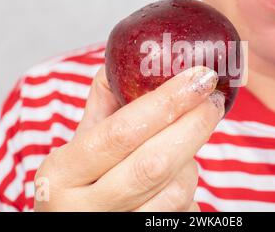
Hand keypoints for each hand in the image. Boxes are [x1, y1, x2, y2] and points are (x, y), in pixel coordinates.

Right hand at [34, 65, 223, 211]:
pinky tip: (178, 173)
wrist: (78, 224)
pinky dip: (188, 185)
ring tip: (184, 142)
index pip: (121, 131)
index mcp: (61, 173)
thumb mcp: (79, 146)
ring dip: (190, 159)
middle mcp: (83, 209)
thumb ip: (103, 105)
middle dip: (194, 125)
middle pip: (155, 163)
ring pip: (176, 189)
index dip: (166, 101)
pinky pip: (184, 209)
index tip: (198, 77)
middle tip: (213, 101)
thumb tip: (129, 60)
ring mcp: (117, 227)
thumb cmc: (80, 183)